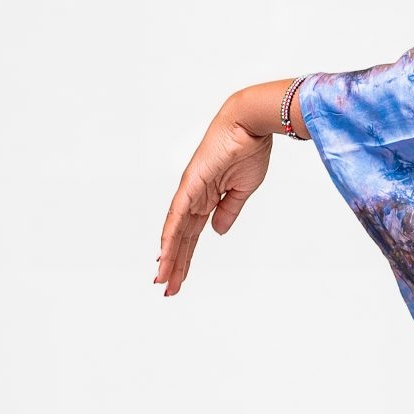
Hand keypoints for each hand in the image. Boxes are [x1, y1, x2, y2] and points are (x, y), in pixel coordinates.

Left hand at [155, 97, 274, 294]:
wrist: (250, 125)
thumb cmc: (249, 149)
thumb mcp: (242, 190)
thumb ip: (229, 211)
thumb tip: (217, 232)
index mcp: (207, 198)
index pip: (193, 234)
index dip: (186, 256)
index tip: (179, 277)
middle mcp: (193, 196)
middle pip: (181, 237)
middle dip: (175, 264)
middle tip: (168, 288)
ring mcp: (190, 191)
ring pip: (176, 231)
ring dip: (170, 257)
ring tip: (163, 280)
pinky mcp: (191, 184)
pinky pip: (178, 214)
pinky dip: (170, 235)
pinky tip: (164, 253)